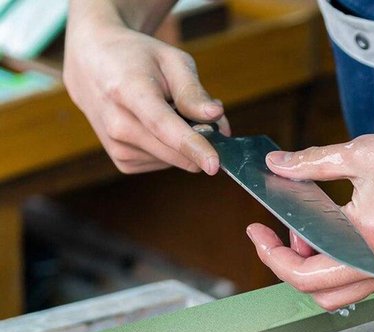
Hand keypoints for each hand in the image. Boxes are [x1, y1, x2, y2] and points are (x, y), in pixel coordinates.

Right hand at [64, 19, 229, 173]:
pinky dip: (170, 149)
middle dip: (201, 141)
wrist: (91, 63)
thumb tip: (216, 118)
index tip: (214, 165)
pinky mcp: (122, 162)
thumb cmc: (137, 59)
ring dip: (183, 143)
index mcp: (128, 91)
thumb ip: (193, 91)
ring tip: (168, 113)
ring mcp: (117, 147)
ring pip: (174, 160)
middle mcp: (118, 124)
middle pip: (174, 151)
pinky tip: (157, 127)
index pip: (164, 127)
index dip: (193, 147)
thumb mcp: (170, 60)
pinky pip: (164, 163)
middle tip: (202, 115)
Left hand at [246, 128, 373, 309]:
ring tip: (306, 232)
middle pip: (315, 293)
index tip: (255, 231)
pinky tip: (334, 234)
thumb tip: (277, 164)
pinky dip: (335, 267)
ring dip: (311, 270)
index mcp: (365, 241)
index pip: (301, 270)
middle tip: (274, 235)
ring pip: (337, 294)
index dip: (268, 252)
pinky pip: (358, 283)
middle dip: (285, 265)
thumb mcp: (367, 152)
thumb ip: (313, 162)